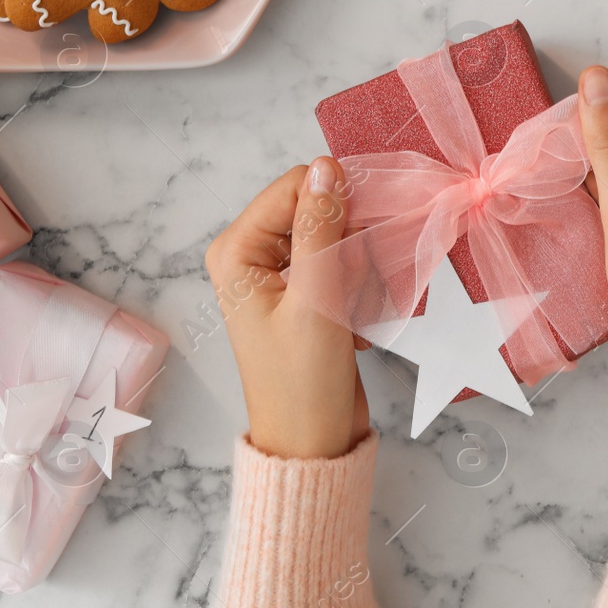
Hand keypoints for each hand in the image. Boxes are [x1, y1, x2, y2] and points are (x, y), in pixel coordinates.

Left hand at [204, 158, 368, 458]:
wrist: (312, 441)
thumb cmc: (304, 380)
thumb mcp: (315, 299)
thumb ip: (321, 227)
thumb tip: (326, 165)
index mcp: (237, 251)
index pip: (295, 187)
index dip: (338, 201)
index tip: (369, 235)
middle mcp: (253, 256)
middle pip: (319, 211)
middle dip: (349, 246)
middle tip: (354, 290)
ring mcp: (281, 276)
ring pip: (340, 239)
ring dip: (360, 273)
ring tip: (353, 316)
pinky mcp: (308, 295)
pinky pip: (345, 267)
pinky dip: (361, 290)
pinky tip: (356, 325)